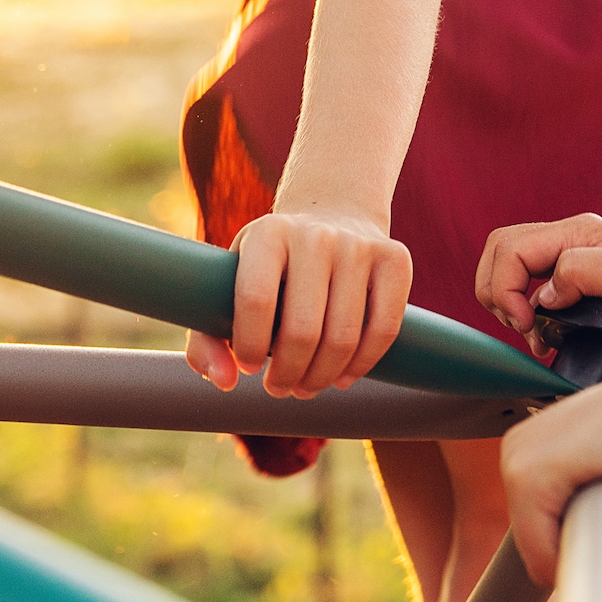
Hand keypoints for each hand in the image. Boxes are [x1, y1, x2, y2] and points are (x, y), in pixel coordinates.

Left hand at [187, 207, 413, 399]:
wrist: (332, 214)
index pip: (256, 299)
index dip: (250, 346)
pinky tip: (343, 376)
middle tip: (280, 387)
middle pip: (302, 330)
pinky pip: (385, 328)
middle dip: (288, 374)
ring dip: (322, 378)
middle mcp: (315, 234)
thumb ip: (207, 340)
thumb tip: (224, 383)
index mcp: (268, 235)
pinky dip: (363, 365)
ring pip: (344, 337)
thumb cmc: (271, 267)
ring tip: (307, 385)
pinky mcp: (395, 258)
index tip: (250, 366)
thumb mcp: (229, 287)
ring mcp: (359, 245)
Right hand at [474, 213, 601, 351]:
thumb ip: (582, 270)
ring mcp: (573, 265)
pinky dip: (526, 316)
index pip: (511, 248)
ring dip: (509, 303)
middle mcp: (571, 243)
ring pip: (512, 270)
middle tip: (521, 324)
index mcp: (577, 232)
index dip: (505, 286)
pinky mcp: (578, 290)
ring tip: (534, 334)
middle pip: (502, 251)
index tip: (526, 322)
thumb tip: (544, 294)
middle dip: (497, 289)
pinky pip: (532, 293)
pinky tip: (546, 337)